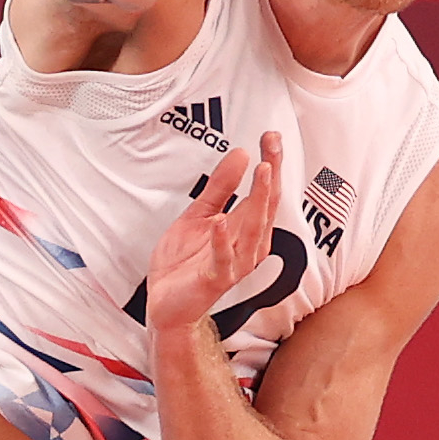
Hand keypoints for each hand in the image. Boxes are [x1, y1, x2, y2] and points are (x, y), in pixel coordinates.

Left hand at [146, 133, 279, 337]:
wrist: (165, 302)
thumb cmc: (186, 262)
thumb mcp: (199, 214)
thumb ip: (220, 188)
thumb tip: (242, 154)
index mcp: (247, 230)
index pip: (264, 193)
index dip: (270, 164)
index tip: (271, 137)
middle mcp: (248, 246)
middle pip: (265, 207)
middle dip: (271, 175)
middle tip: (272, 145)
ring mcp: (234, 264)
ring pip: (253, 231)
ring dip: (259, 201)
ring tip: (262, 172)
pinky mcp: (215, 280)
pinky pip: (223, 259)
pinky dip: (222, 240)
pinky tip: (222, 220)